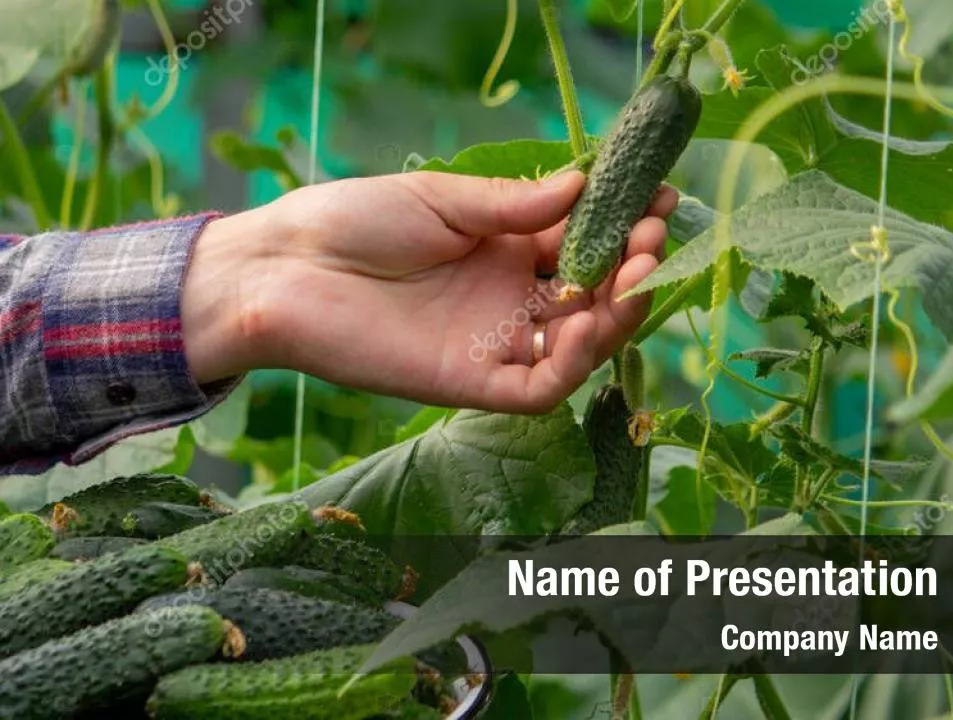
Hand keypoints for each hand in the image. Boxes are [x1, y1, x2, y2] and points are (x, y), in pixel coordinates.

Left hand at [182, 171, 675, 412]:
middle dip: (632, 267)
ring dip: (617, 314)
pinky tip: (585, 322)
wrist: (286, 269)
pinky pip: (540, 385)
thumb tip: (585, 185)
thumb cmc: (355, 221)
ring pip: (578, 346)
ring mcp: (494, 343)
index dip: (624, 225)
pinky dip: (573, 361)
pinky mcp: (472, 383)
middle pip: (592, 297)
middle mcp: (509, 299)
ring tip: (635, 273)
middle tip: (653, 237)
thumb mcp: (442, 201)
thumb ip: (515, 205)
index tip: (659, 198)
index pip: (583, 244)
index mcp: (505, 250)